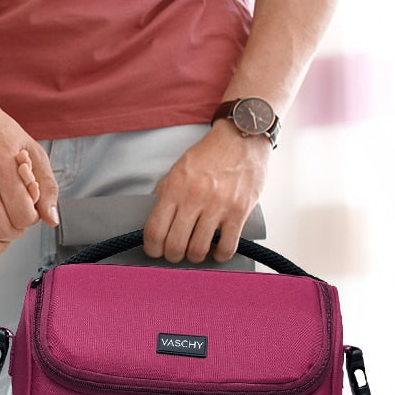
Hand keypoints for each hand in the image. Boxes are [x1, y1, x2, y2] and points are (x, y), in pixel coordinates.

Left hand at [143, 124, 269, 262]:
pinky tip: (217, 250)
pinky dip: (220, 255)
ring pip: (199, 250)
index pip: (154, 230)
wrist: (242, 137)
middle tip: (175, 253)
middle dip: (172, 256)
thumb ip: (164, 194)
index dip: (152, 248)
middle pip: (175, 245)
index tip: (155, 251)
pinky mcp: (239, 211)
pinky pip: (227, 246)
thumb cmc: (209, 154)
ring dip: (194, 257)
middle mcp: (194, 198)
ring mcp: (218, 206)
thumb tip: (154, 220)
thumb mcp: (177, 169)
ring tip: (196, 251)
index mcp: (175, 188)